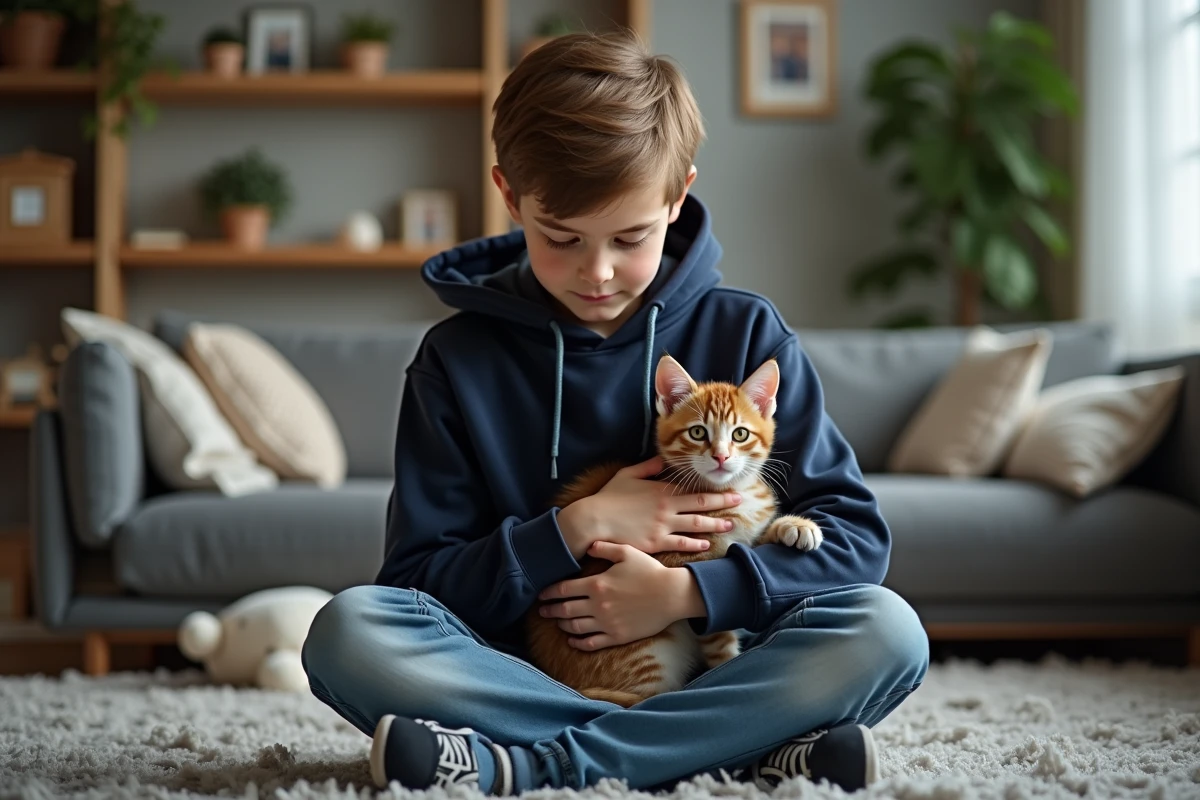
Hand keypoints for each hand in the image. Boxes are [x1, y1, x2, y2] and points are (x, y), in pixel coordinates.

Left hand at [538, 541, 696, 649]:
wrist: (671, 595)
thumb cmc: (650, 571)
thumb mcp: (627, 552)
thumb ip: (604, 548)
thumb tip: (587, 547)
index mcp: (597, 584)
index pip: (564, 590)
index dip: (549, 593)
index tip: (541, 594)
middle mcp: (597, 605)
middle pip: (565, 610)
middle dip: (550, 610)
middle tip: (542, 611)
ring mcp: (606, 623)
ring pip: (575, 627)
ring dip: (562, 625)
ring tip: (557, 623)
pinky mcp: (617, 636)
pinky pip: (591, 643)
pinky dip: (578, 643)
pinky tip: (572, 640)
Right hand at [558, 456, 741, 558]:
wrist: (594, 520)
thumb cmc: (608, 497)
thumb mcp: (627, 474)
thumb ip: (648, 467)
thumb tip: (663, 460)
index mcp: (661, 490)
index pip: (693, 488)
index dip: (712, 488)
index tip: (727, 487)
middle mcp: (667, 507)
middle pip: (701, 504)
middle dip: (723, 502)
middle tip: (739, 501)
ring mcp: (663, 526)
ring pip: (697, 524)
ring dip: (715, 524)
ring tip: (730, 524)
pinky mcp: (656, 543)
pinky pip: (681, 543)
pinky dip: (696, 544)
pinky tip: (706, 544)